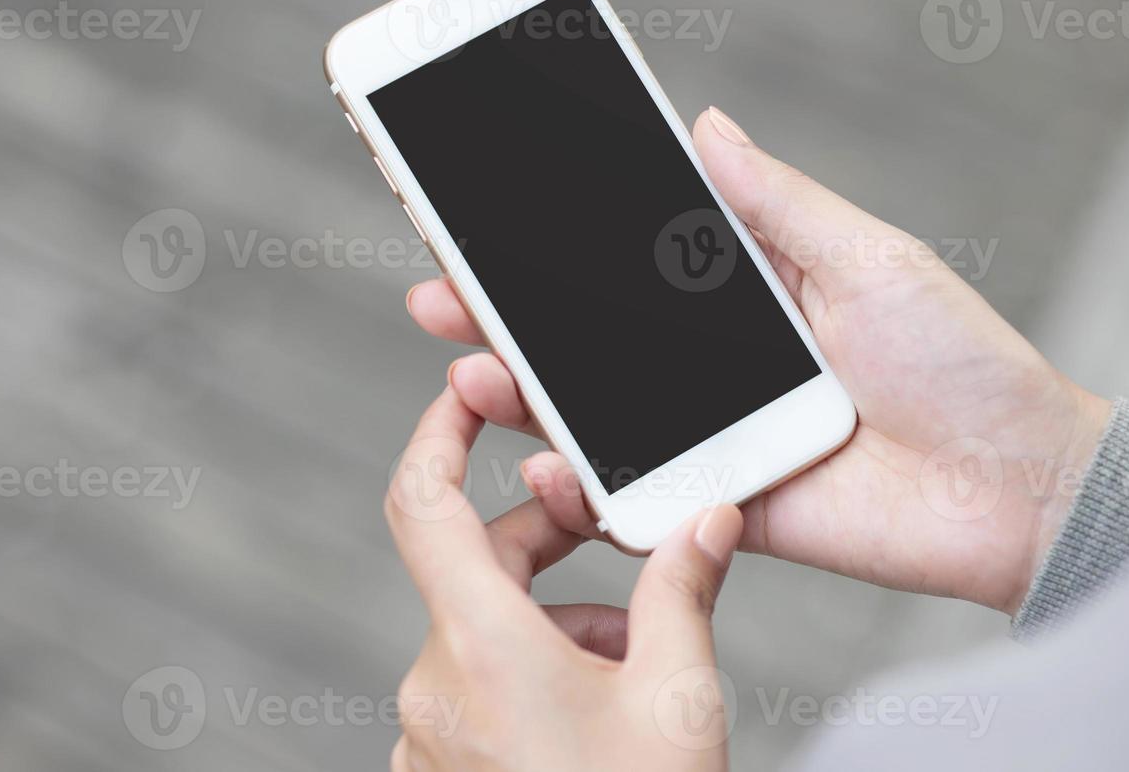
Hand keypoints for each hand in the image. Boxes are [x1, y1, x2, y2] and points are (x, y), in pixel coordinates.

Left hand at [387, 388, 745, 770]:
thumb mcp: (677, 701)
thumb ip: (683, 595)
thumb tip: (705, 524)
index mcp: (481, 647)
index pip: (423, 501)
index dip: (439, 432)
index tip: (465, 394)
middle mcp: (436, 685)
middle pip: (476, 567)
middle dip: (550, 545)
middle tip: (625, 549)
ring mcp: (430, 734)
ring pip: (485, 634)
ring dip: (556, 624)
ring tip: (639, 664)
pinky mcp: (439, 768)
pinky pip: (478, 690)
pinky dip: (533, 677)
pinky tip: (600, 708)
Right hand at [405, 106, 1111, 614]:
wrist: (1020, 487)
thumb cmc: (961, 362)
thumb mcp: (870, 258)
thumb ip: (778, 204)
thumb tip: (705, 126)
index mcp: (742, 297)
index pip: (625, 263)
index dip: (553, 245)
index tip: (483, 217)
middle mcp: (710, 367)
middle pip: (584, 341)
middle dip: (503, 319)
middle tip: (439, 294)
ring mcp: (708, 439)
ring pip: (591, 418)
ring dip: (519, 397)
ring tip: (470, 373)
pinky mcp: (718, 508)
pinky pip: (634, 503)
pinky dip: (582, 491)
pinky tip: (545, 464)